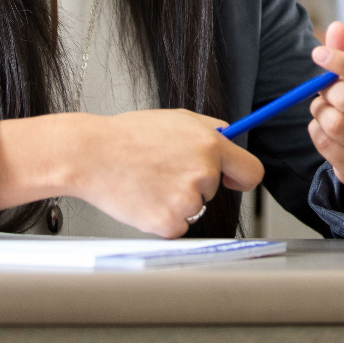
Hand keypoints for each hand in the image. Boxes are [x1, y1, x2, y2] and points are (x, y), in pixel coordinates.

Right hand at [65, 110, 263, 237]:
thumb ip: (208, 128)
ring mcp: (187, 201)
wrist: (92, 155)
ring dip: (176, 200)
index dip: (242, 178)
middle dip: (193, 182)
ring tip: (148, 180)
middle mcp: (203, 173)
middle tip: (162, 169)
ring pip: (193, 208)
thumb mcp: (174, 117)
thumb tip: (230, 136)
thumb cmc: (127, 135)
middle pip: (213, 190)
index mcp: (209, 144)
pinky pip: (176, 225)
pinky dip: (161, 216)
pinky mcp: (169, 224)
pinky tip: (143, 197)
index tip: (233, 180)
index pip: (251, 171)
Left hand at [309, 22, 343, 220]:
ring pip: (332, 121)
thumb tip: (336, 26)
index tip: (318, 53)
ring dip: (319, 111)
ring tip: (328, 110)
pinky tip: (328, 131)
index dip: (341, 62)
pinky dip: (316, 131)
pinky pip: (322, 142)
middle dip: (327, 90)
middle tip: (326, 91)